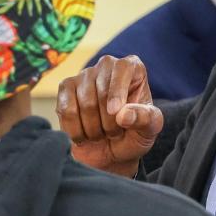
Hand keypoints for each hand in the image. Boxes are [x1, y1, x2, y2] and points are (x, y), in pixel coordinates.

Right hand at [54, 55, 163, 177]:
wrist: (112, 149)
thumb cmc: (134, 134)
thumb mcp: (149, 130)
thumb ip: (145, 120)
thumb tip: (123, 114)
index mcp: (132, 68)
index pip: (122, 69)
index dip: (117, 92)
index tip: (115, 113)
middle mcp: (106, 66)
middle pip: (102, 92)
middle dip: (109, 122)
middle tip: (115, 133)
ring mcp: (84, 75)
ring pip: (85, 103)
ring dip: (93, 129)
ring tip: (100, 134)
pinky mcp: (65, 88)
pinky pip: (66, 109)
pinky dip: (75, 129)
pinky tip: (82, 136)